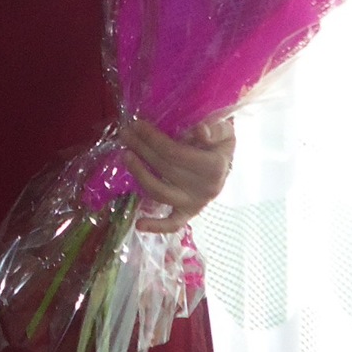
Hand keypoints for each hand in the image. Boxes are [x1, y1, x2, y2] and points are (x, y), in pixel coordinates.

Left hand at [121, 114, 234, 232]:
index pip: (175, 153)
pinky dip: (157, 226)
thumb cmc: (221, 143)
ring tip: (125, 155)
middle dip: (141, 149)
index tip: (137, 125)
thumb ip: (214, 129)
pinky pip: (173, 223)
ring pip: (161, 192)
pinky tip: (139, 224)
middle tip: (125, 134)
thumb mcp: (225, 131)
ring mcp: (196, 203)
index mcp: (214, 166)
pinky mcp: (189, 213)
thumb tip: (199, 130)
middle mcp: (205, 188)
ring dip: (139, 174)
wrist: (227, 164)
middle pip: (164, 168)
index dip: (153, 139)